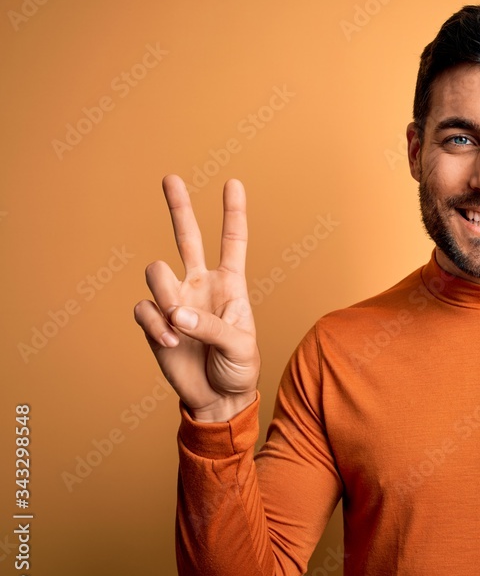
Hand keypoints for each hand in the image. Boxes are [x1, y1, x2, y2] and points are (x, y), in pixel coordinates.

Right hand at [134, 175, 259, 421]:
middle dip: (180, 207)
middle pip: (188, 238)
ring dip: (164, 294)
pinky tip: (169, 340)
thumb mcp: (240, 346)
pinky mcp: (155, 321)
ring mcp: (176, 300)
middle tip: (171, 178)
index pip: (232, 242)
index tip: (233, 183)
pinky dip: (155, 323)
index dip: (233, 213)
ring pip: (157, 271)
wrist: (218, 397)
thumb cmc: (238, 368)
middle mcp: (201, 285)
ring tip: (177, 323)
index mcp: (230, 285)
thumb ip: (211, 326)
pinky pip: (144, 309)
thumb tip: (176, 312)